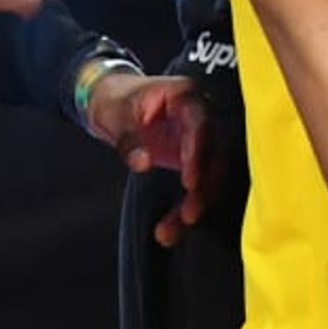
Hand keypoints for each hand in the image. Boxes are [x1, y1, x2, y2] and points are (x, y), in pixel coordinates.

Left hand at [87, 71, 211, 246]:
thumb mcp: (115, 116)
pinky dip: (186, 203)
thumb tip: (144, 164)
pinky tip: (171, 227)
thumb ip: (130, 139)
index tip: (190, 182)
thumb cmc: (117, 101)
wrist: (116, 99)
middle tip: (189, 215)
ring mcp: (199, 135)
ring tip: (169, 232)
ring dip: (196, 203)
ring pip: (209, 172)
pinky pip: (199, 180)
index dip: (197, 153)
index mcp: (184, 95)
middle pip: (212, 153)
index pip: (199, 124)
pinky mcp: (194, 154)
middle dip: (203, 188)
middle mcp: (200, 114)